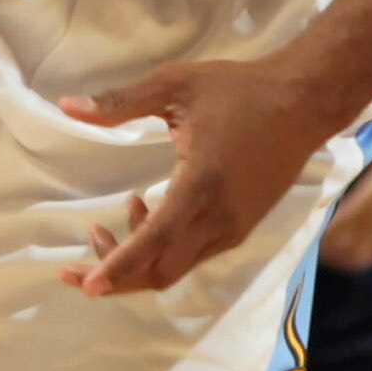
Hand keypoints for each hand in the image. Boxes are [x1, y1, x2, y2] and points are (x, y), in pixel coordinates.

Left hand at [57, 55, 326, 297]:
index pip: (153, 240)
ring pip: (176, 267)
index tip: (85, 285)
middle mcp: (219, 218)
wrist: (304, 103)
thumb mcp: (174, 85)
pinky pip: (192, 254)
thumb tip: (67, 106)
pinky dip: (163, 247)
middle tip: (79, 257)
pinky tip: (147, 209)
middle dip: (116, 273)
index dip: (117, 265)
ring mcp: (232, 228)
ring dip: (139, 258)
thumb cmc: (238, 90)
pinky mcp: (240, 228)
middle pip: (160, 272)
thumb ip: (119, 101)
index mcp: (201, 184)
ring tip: (120, 211)